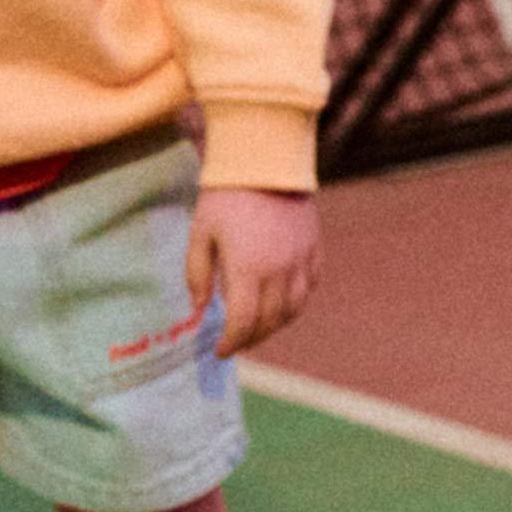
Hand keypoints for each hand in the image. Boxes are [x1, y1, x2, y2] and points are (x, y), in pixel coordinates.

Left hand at [185, 187, 318, 354]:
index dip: (232, 343)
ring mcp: (301, 259)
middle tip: (235, 343)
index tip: (220, 352)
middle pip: (270, 321)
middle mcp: (280, 270)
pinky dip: (295, 302)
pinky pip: (309, 286)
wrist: (265, 159)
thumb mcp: (200, 235)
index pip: (243, 323)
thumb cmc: (225, 196)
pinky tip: (280, 303)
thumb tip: (200, 309)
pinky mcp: (313, 247)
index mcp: (248, 269)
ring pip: (294, 309)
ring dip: (275, 325)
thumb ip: (198, 275)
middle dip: (251, 339)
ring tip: (256, 328)